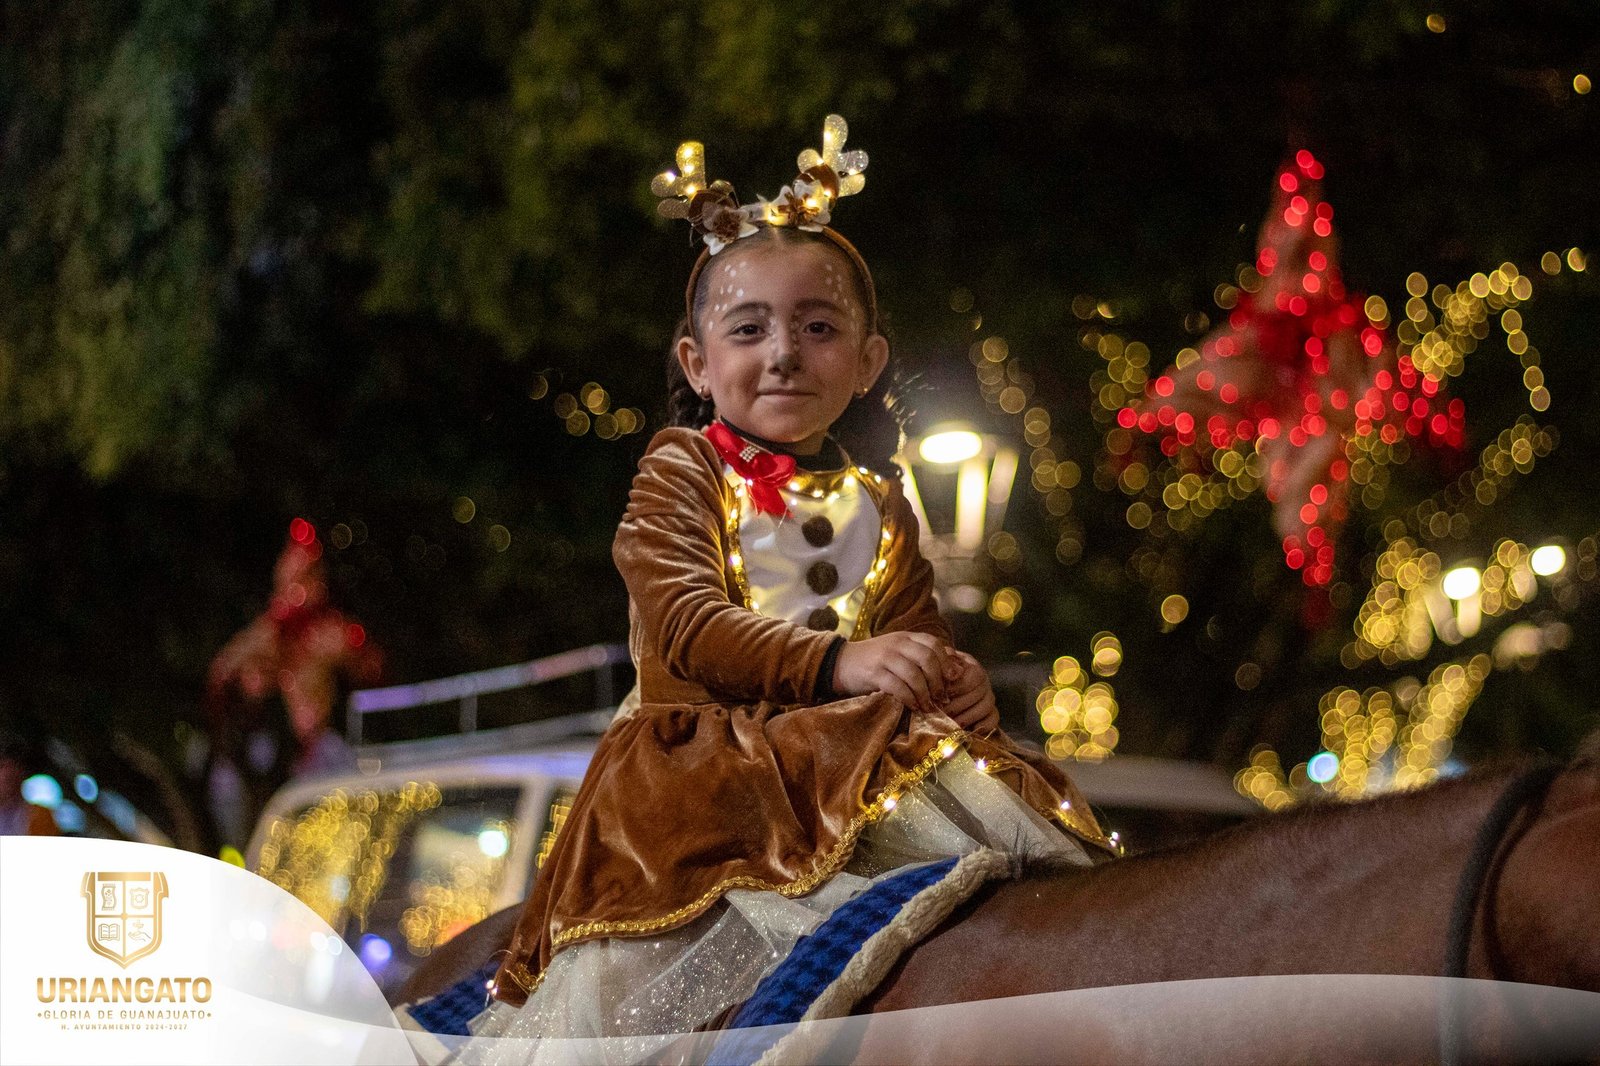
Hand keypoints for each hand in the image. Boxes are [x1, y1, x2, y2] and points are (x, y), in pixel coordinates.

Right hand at [833, 632, 948, 712]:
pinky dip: (908, 699)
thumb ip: (921, 655)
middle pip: (927, 658)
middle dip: (938, 681)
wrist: (842, 662)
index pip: (933, 644)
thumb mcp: (899, 652)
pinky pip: (897, 687)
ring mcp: (885, 657)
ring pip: (914, 675)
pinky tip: (913, 706)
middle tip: (942, 697)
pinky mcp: (874, 673)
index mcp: (905, 637)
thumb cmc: (876, 661)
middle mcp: (896, 644)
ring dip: (924, 694)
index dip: (947, 661)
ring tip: (928, 706)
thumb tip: (954, 666)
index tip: (953, 679)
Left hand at [943, 651, 998, 733]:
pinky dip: (983, 726)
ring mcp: (989, 697)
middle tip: (940, 713)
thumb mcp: (938, 665)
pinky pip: (993, 719)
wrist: (944, 686)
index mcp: (972, 667)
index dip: (957, 687)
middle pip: (979, 693)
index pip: (974, 676)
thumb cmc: (939, 675)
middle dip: (957, 705)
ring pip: (985, 707)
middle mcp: (984, 681)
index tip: (940, 696)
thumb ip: (941, 663)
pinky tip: (968, 730)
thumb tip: (946, 664)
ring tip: (950, 723)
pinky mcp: (991, 712)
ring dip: (966, 717)